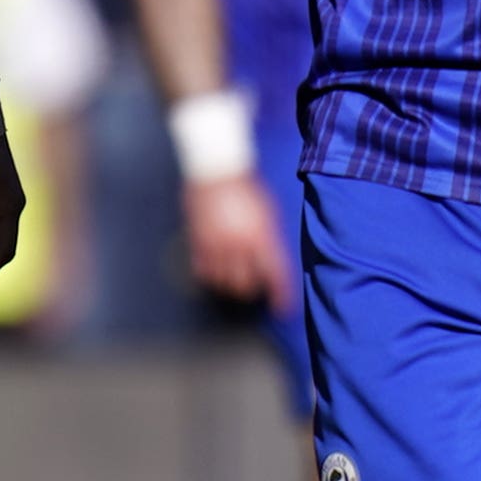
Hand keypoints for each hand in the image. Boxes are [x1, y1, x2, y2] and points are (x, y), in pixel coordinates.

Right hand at [182, 173, 290, 311]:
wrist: (216, 171)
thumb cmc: (247, 189)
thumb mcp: (268, 213)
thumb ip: (270, 238)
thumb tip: (271, 259)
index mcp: (262, 236)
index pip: (276, 274)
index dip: (281, 295)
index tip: (282, 308)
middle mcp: (240, 245)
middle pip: (246, 284)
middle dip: (251, 291)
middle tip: (253, 289)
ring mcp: (217, 244)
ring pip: (222, 280)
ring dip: (229, 285)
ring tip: (232, 280)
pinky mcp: (198, 242)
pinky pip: (203, 270)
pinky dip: (209, 275)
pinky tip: (214, 271)